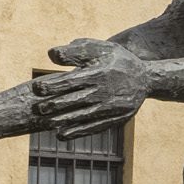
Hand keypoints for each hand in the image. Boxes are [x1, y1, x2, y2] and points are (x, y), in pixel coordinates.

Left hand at [32, 42, 152, 138]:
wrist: (146, 80)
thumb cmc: (118, 61)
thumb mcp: (102, 49)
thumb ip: (76, 51)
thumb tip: (51, 55)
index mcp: (99, 73)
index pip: (70, 81)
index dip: (51, 85)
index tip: (36, 88)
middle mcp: (104, 92)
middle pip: (73, 101)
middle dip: (53, 105)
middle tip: (38, 108)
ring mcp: (110, 108)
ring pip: (81, 117)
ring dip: (61, 121)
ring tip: (46, 122)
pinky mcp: (114, 120)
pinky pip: (92, 128)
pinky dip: (76, 132)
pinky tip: (61, 135)